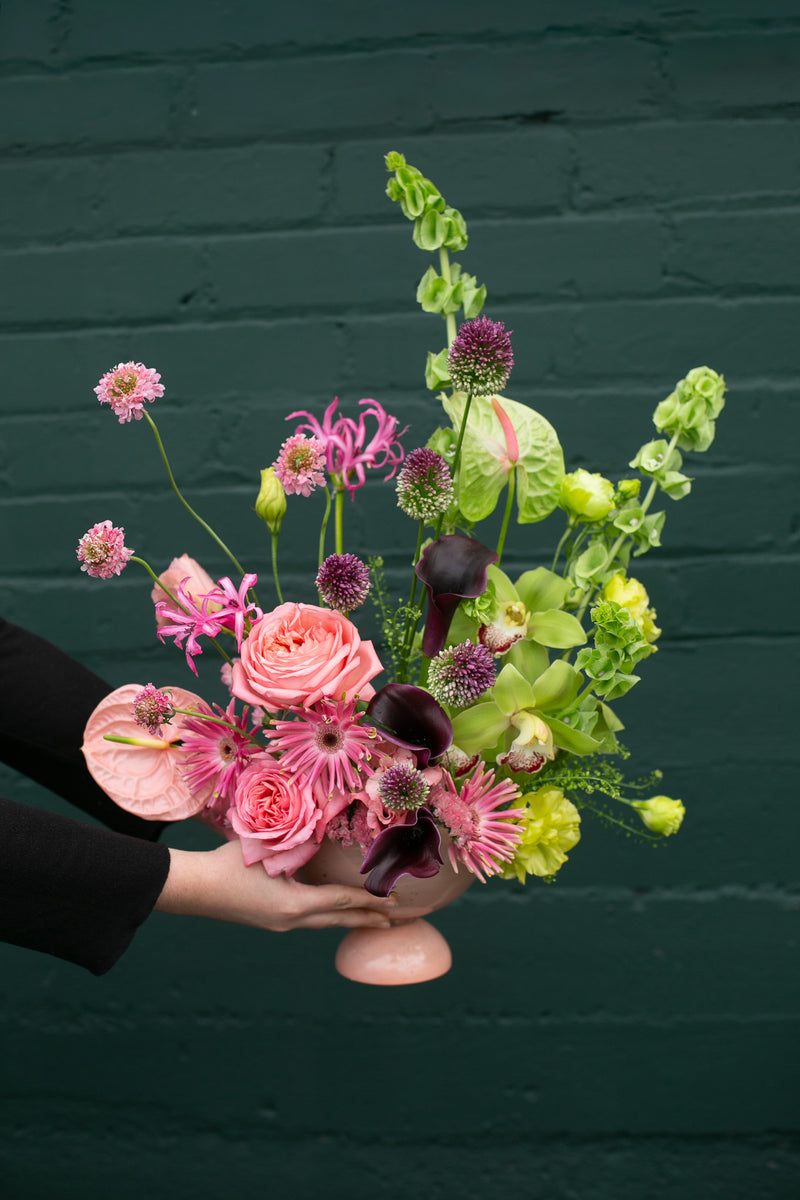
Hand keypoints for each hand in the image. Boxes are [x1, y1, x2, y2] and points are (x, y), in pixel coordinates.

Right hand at [155, 840, 396, 930]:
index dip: (368, 901)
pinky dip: (328, 914)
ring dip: (348, 918)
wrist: (192, 889)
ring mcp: (279, 925)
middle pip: (337, 920)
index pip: (340, 902)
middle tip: (396, 918)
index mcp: (293, 905)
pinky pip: (308, 919)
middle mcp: (290, 921)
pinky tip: (333, 908)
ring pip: (323, 922)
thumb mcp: (266, 846)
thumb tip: (326, 823)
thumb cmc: (227, 864)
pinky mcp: (269, 921)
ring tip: (371, 915)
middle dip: (368, 919)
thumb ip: (298, 838)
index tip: (394, 902)